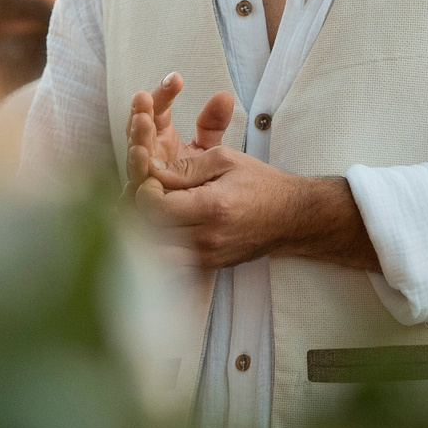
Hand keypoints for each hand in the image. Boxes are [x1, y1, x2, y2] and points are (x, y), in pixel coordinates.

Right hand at [125, 72, 234, 197]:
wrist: (214, 218)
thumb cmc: (206, 181)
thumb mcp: (211, 148)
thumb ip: (214, 123)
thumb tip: (224, 96)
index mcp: (160, 137)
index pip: (157, 109)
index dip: (163, 93)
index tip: (177, 79)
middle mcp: (148, 154)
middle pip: (139, 130)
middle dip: (141, 113)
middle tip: (145, 97)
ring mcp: (144, 177)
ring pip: (135, 156)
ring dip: (137, 138)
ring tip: (143, 122)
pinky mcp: (143, 200)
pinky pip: (135, 185)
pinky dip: (136, 170)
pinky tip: (139, 156)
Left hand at [141, 144, 372, 270]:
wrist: (290, 217)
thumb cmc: (259, 183)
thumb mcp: (225, 160)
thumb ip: (186, 166)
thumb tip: (151, 169)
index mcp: (211, 207)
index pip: (155, 206)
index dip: (144, 190)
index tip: (151, 179)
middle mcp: (207, 238)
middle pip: (148, 232)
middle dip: (137, 212)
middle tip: (141, 195)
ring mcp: (206, 258)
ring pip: (153, 254)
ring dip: (144, 233)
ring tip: (148, 214)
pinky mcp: (206, 268)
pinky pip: (168, 264)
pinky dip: (157, 248)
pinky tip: (159, 231)